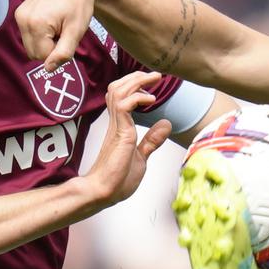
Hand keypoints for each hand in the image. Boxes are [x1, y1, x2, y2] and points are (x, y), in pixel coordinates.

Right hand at [16, 0, 103, 71]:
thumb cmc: (79, 6)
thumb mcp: (76, 31)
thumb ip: (63, 52)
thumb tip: (48, 69)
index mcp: (35, 24)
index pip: (43, 57)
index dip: (58, 51)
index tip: (67, 36)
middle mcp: (22, 19)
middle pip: (33, 53)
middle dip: (50, 48)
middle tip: (62, 31)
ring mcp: (19, 15)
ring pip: (30, 46)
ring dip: (44, 42)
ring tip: (57, 26)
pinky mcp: (19, 13)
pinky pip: (28, 36)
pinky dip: (39, 34)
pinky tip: (49, 21)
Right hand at [84, 71, 171, 206]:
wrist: (103, 193)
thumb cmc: (116, 180)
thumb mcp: (140, 158)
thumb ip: (151, 141)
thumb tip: (165, 124)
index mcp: (119, 127)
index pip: (121, 95)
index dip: (134, 84)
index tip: (150, 82)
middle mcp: (115, 123)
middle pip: (118, 87)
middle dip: (136, 76)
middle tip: (154, 75)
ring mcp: (116, 127)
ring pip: (119, 91)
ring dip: (137, 81)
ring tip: (153, 79)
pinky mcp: (120, 134)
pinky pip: (125, 105)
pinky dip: (138, 97)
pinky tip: (150, 100)